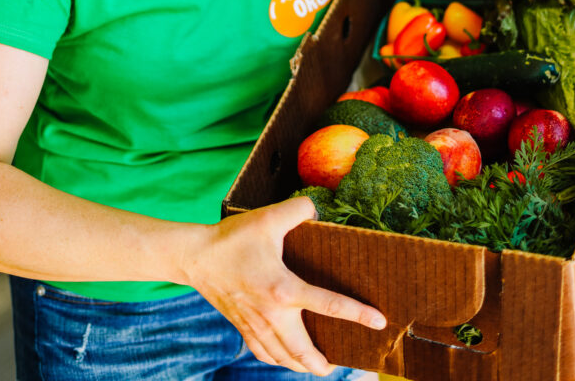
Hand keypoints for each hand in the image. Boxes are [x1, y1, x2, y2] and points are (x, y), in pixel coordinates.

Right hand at [186, 197, 385, 374]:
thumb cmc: (232, 238)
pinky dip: (279, 361)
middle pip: (304, 351)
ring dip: (303, 366)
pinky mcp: (243, 326)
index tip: (378, 322)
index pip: (328, 305)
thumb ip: (298, 210)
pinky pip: (264, 354)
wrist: (195, 257)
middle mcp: (272, 314)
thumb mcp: (268, 217)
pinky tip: (284, 358)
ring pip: (284, 358)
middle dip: (323, 363)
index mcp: (284, 289)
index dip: (357, 314)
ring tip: (318, 366)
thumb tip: (317, 209)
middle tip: (339, 363)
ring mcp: (256, 325)